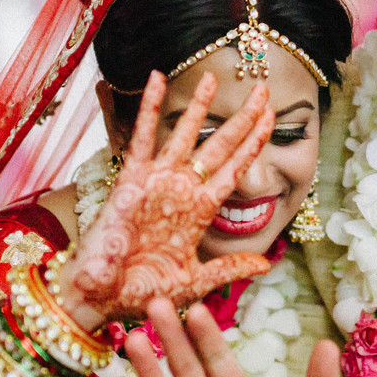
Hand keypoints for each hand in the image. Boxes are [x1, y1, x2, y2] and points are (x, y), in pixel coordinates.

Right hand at [61, 70, 274, 325]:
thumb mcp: (194, 281)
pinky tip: (157, 80)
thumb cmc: (143, 292)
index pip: (235, 170)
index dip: (253, 144)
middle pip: (219, 146)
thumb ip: (228, 268)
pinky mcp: (131, 181)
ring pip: (184, 135)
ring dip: (199, 107)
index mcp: (200, 212)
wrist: (103, 299)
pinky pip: (143, 138)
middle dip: (241, 118)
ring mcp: (157, 182)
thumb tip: (265, 264)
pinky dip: (150, 109)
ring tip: (213, 77)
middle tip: (262, 89)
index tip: (272, 117)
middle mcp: (182, 191)